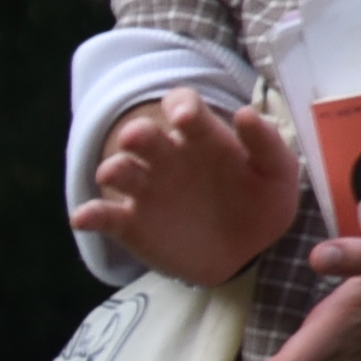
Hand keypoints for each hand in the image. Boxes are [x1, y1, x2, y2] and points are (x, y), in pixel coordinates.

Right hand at [73, 88, 303, 289]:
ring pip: (118, 170)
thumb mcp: (277, 173)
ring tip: (112, 175)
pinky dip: (90, 215)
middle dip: (136, 133)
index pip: (182, 106)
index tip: (184, 118)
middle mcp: (167, 158)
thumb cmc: (261, 203)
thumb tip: (244, 113)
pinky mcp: (130, 223)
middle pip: (142, 135)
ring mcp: (145, 190)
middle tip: (136, 139)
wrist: (245, 254)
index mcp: (201, 138)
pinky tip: (83, 218)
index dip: (179, 106)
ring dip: (112, 169)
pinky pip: (104, 217)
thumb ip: (267, 144)